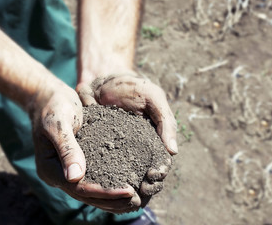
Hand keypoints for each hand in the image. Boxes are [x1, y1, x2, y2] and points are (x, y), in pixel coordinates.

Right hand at [30, 81, 140, 213]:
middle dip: (112, 200)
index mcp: (50, 169)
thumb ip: (67, 148)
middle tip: (138, 201)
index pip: (81, 189)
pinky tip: (128, 187)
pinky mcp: (77, 163)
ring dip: (112, 199)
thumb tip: (75, 178)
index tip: (129, 191)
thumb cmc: (54, 106)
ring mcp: (66, 171)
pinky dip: (109, 186)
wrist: (49, 97)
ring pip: (91, 192)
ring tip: (136, 200)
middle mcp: (58, 175)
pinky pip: (94, 179)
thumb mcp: (60, 124)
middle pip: (87, 196)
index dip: (106, 192)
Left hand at [76, 73, 176, 198]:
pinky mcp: (98, 152)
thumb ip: (166, 121)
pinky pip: (102, 170)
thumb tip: (173, 152)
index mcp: (154, 140)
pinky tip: (101, 187)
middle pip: (145, 177)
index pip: (161, 163)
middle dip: (146, 187)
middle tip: (140, 189)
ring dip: (127, 189)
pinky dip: (104, 181)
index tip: (153, 176)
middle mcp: (137, 151)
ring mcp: (118, 153)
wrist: (101, 79)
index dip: (160, 173)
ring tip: (123, 193)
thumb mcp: (153, 98)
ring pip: (125, 178)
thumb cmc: (132, 87)